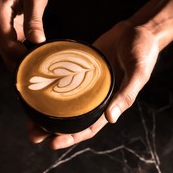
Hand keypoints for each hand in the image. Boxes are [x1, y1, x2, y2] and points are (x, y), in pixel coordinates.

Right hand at [0, 0, 47, 70]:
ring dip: (23, 60)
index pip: (9, 45)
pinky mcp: (0, 33)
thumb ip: (34, 19)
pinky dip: (21, 55)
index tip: (43, 59)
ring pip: (7, 55)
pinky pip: (9, 50)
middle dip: (24, 61)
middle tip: (45, 63)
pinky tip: (36, 54)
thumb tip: (37, 41)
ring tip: (42, 59)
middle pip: (6, 54)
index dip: (25, 56)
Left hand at [27, 0, 172, 148]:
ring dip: (48, 111)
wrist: (139, 29)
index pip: (89, 127)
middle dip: (53, 130)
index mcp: (111, 103)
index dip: (71, 138)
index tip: (53, 144)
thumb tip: (110, 119)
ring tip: (29, 116)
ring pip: (64, 101)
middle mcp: (96, 96)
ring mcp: (87, 82)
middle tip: (33, 135)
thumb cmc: (143, 51)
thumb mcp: (138, 73)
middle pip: (72, 118)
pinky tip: (37, 87)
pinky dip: (52, 85)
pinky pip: (64, 79)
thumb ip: (126, 95)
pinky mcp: (82, 66)